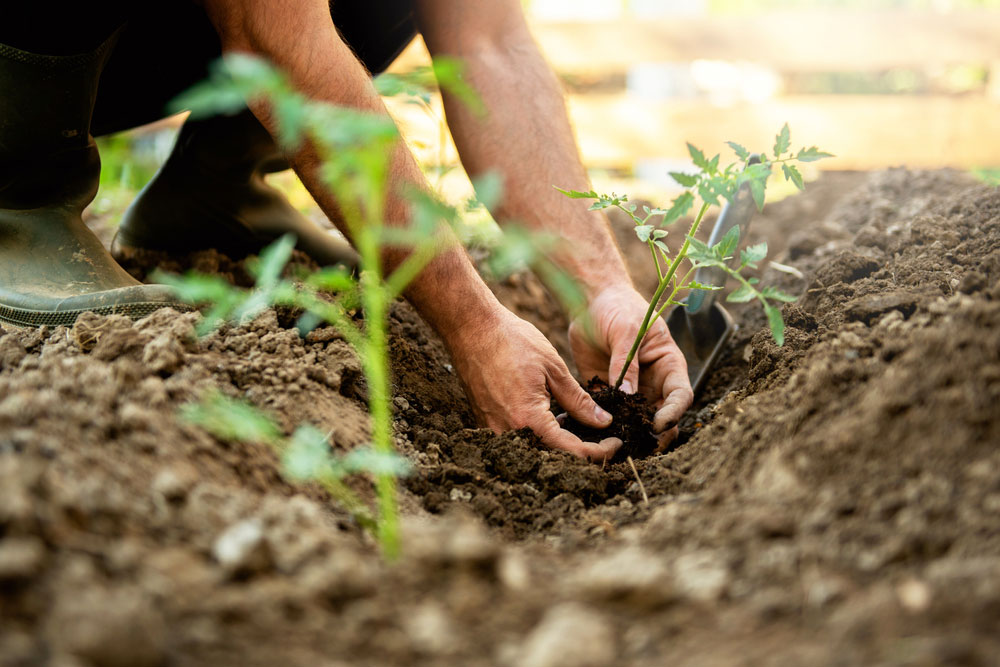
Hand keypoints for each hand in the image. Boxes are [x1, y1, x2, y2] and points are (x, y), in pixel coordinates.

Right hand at [449, 307, 622, 460]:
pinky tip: (553, 413)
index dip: (600, 452)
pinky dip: (540, 432)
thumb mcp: (554, 368)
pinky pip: (519, 437)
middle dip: (583, 449)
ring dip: (561, 441)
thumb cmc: (512, 341)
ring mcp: (493, 429)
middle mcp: (508, 432)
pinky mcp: (486, 422)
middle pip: (553, 456)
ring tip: (578, 420)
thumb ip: (579, 401)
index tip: (617, 442)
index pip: (572, 452)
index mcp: (529, 420)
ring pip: (536, 448)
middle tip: (603, 435)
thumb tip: (603, 422)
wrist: (471, 328)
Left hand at [569, 284, 693, 448]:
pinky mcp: (608, 393)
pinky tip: (591, 434)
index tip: (658, 424)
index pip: (681, 395)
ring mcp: (632, 391)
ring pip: (637, 422)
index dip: (674, 413)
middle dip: (655, 434)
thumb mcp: (626, 331)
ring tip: (616, 445)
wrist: (591, 302)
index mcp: (668, 365)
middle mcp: (653, 383)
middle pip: (662, 416)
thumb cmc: (618, 308)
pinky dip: (603, 426)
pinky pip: (610, 415)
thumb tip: (628, 397)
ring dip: (629, 434)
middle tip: (639, 445)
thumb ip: (626, 363)